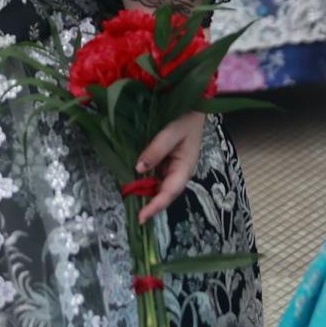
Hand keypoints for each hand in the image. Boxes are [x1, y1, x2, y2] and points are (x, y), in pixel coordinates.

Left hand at [133, 111, 207, 225]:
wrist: (194, 109)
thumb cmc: (186, 120)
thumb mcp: (171, 132)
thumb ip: (156, 150)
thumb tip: (139, 169)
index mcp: (185, 168)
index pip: (169, 192)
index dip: (155, 206)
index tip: (142, 217)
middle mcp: (180, 173)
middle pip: (164, 194)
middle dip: (150, 204)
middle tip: (133, 214)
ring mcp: (174, 169)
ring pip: (159, 187)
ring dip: (146, 194)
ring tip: (130, 200)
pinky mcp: (168, 164)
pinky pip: (156, 177)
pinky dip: (146, 182)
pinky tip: (135, 183)